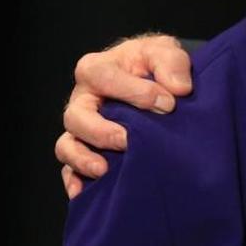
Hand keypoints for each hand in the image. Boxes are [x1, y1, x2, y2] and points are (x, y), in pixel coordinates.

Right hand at [56, 34, 192, 197]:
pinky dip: (74, 180)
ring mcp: (82, 127)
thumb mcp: (166, 52)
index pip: (103, 79)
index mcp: (97, 69)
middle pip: (76, 117)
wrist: (155, 78)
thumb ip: (172, 64)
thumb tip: (178, 90)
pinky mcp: (87, 149)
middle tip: (129, 141)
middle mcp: (83, 100)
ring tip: (104, 170)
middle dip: (101, 131)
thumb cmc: (155, 64)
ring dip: (83, 159)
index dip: (134, 92)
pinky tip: (85, 192)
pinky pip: (70, 169)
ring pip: (67, 145)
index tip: (167, 105)